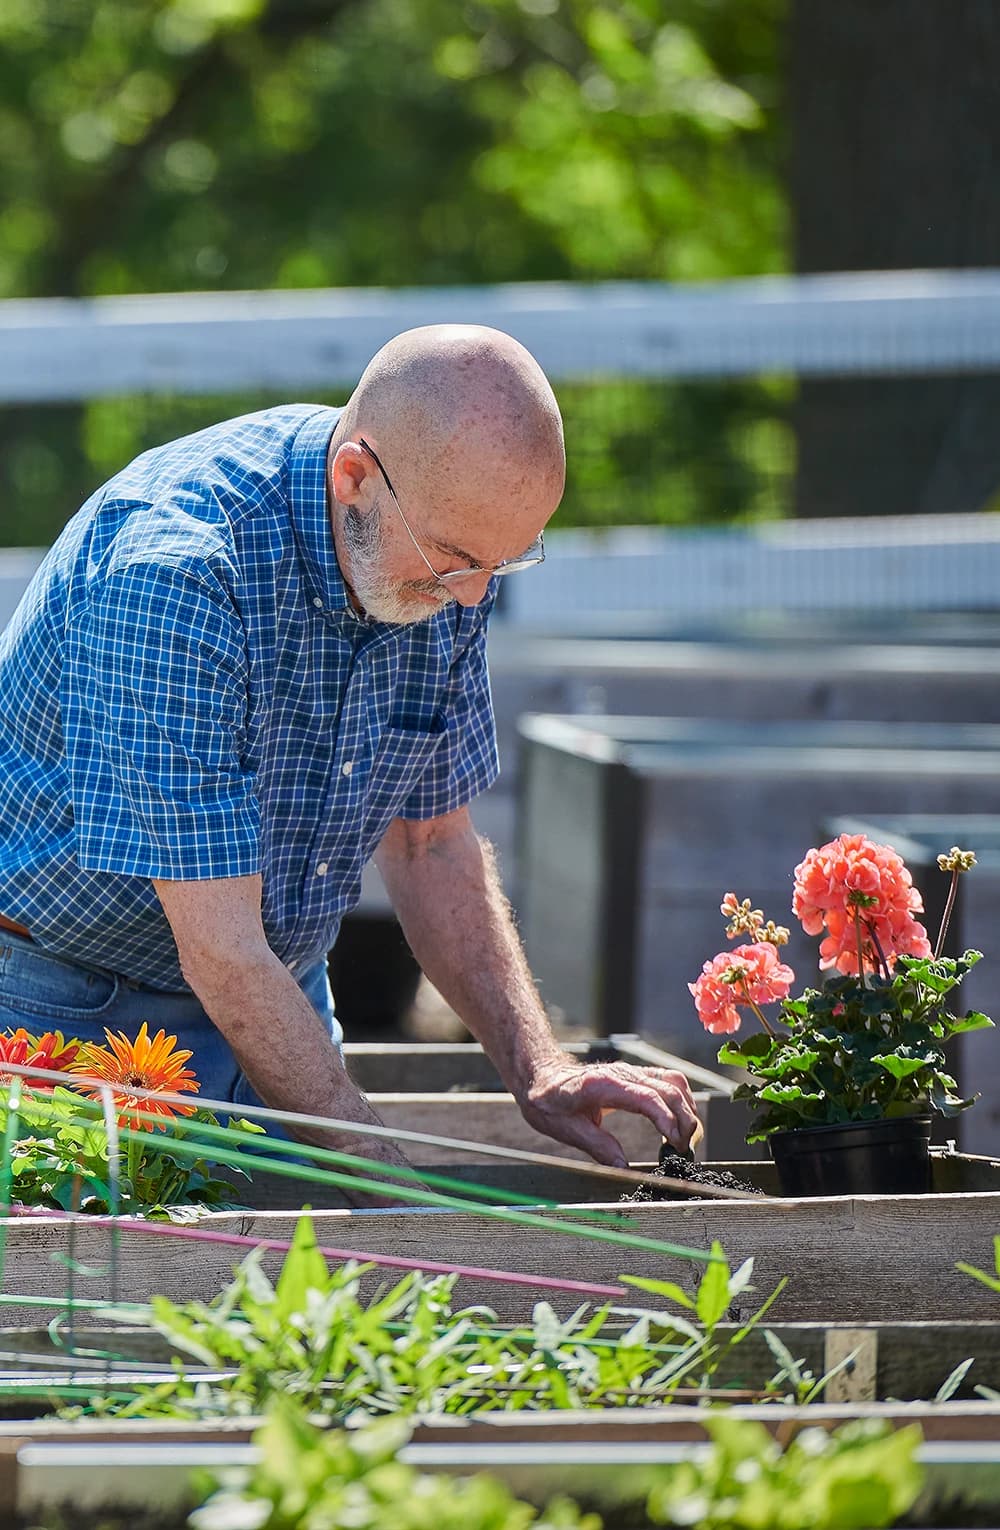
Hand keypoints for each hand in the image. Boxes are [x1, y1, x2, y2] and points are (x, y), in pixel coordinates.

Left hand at [518, 1058, 702, 1166]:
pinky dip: (681, 1101)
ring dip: (687, 1109)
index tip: (676, 1145)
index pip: (648, 1097)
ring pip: (674, 1082)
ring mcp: (631, 1072)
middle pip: (670, 1089)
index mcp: (604, 1084)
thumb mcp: (566, 1130)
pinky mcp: (636, 1076)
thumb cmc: (549, 1101)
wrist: (541, 1076)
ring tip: (685, 1140)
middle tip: (684, 1152)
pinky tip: (680, 1122)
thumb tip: (624, 1167)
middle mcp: (623, 1074)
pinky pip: (668, 1081)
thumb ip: (597, 1146)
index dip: (667, 1120)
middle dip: (685, 1120)